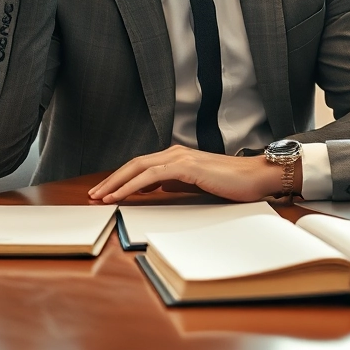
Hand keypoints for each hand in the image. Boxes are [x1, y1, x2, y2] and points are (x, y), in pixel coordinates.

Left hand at [89, 145, 299, 203]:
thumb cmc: (232, 183)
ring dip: (116, 183)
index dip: (121, 178)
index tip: (106, 191)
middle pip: (134, 164)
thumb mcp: (197, 185)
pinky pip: (151, 176)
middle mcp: (175, 153)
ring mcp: (180, 158)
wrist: (256, 178)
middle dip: (111, 179)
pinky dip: (132, 185)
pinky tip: (121, 195)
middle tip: (94, 194)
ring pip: (138, 168)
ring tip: (101, 196)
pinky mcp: (185, 167)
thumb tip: (159, 187)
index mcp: (177, 157)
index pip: (141, 166)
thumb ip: (177, 183)